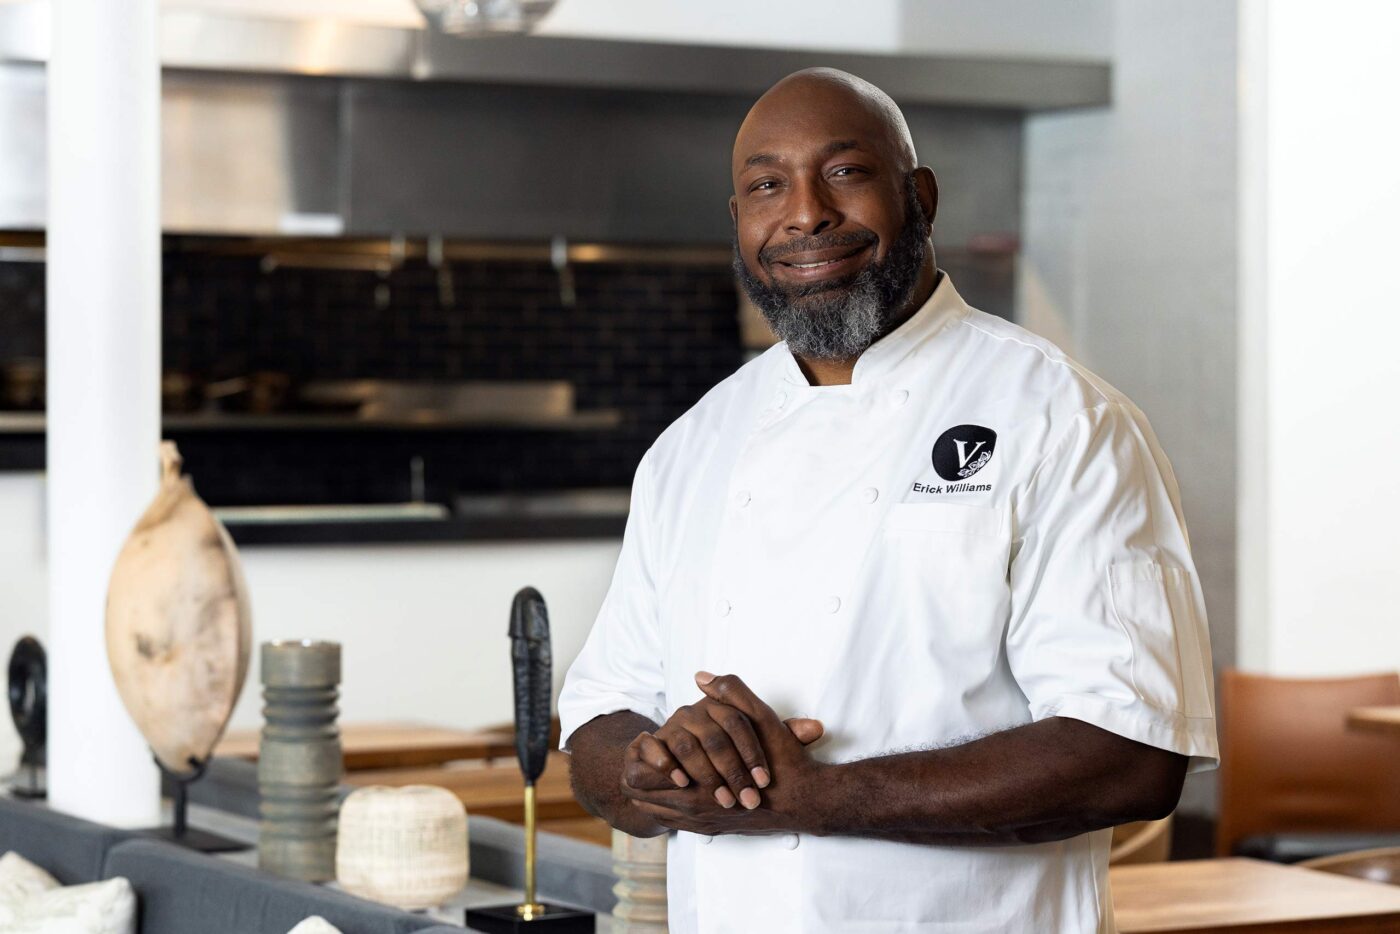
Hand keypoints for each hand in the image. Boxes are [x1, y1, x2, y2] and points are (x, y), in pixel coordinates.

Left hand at [622, 673, 830, 835]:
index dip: (643, 758)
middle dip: (641, 779)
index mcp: (703, 779)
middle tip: (639, 761)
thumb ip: (732, 694)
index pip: (651, 774)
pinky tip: (671, 794)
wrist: (808, 800)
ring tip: (651, 776)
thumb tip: (701, 676)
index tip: (647, 743)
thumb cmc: (785, 760)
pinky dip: (666, 811)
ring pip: (659, 813)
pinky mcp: (714, 830)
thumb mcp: (762, 718)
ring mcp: (706, 822)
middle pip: (646, 798)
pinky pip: (676, 825)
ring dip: (650, 796)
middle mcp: (699, 808)